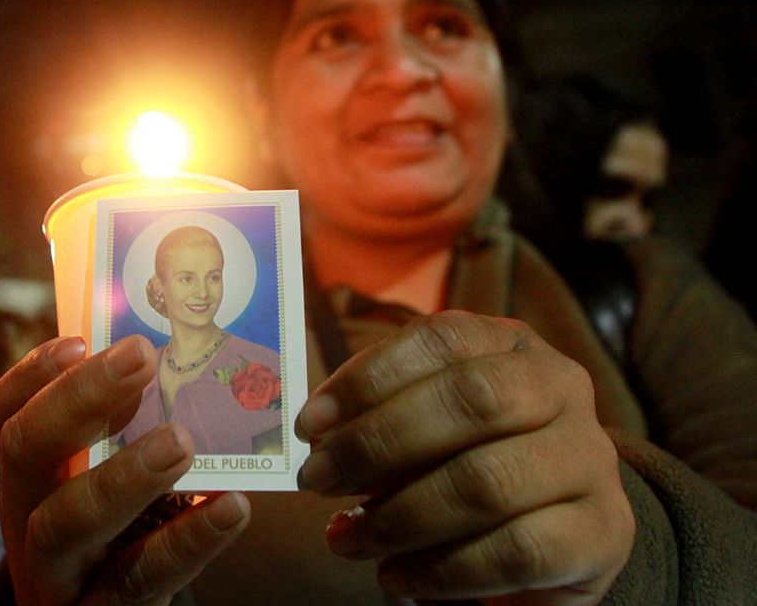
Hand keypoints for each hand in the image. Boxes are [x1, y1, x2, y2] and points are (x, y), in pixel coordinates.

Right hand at [0, 334, 250, 605]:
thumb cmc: (120, 540)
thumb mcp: (101, 484)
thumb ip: (121, 429)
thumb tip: (165, 353)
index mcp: (25, 479)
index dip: (28, 377)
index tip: (78, 341)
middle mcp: (25, 518)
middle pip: (25, 452)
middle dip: (79, 398)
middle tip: (141, 356)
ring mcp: (56, 574)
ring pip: (65, 522)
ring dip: (122, 475)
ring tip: (180, 441)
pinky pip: (136, 581)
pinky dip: (186, 542)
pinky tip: (231, 509)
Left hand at [295, 310, 633, 604]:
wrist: (557, 530)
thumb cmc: (465, 460)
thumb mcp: (425, 422)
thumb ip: (378, 413)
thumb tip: (319, 432)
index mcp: (510, 345)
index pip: (440, 339)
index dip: (369, 378)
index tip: (311, 424)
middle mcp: (561, 388)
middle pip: (471, 400)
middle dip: (379, 443)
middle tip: (319, 481)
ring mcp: (590, 459)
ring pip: (487, 481)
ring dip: (399, 517)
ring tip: (348, 539)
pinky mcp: (603, 533)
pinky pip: (515, 551)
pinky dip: (441, 570)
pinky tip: (396, 576)